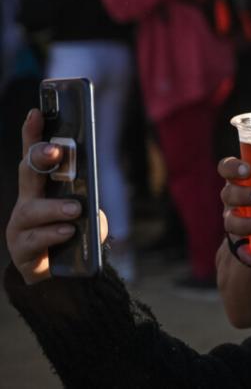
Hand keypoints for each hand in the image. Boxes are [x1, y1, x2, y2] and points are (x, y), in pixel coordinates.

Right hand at [6, 110, 108, 284]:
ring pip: (33, 209)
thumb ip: (90, 205)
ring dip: (55, 208)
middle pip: (28, 172)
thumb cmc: (75, 237)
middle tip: (56, 150)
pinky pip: (35, 239)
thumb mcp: (89, 217)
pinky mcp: (21, 250)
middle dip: (39, 157)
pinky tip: (69, 231)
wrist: (63, 278)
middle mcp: (28, 201)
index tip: (37, 112)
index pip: (35, 156)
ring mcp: (21, 225)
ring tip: (75, 210)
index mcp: (43, 188)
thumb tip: (86, 200)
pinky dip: (54, 233)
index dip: (33, 134)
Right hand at [218, 157, 250, 267]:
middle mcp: (234, 201)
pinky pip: (242, 252)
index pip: (227, 168)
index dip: (233, 167)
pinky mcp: (243, 247)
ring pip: (231, 222)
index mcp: (243, 181)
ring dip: (246, 223)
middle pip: (227, 193)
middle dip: (242, 194)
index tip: (249, 170)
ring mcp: (236, 223)